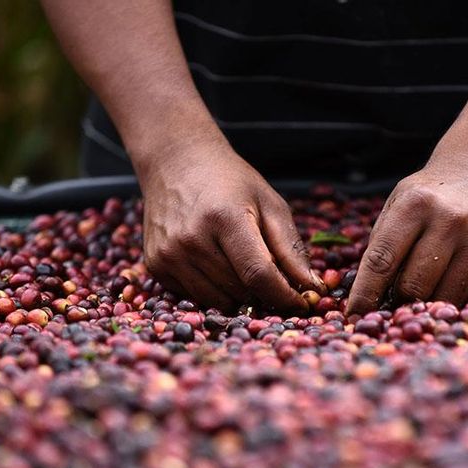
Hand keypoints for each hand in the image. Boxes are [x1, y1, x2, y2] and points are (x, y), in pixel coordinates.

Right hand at [138, 142, 323, 311]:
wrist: (176, 163)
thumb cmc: (230, 182)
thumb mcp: (269, 204)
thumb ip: (291, 248)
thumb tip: (312, 288)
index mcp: (224, 218)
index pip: (258, 274)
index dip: (284, 296)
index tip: (302, 304)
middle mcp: (191, 239)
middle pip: (240, 290)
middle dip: (264, 292)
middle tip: (272, 277)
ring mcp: (169, 254)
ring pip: (218, 300)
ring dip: (239, 294)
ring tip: (241, 264)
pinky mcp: (155, 265)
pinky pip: (195, 297)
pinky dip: (213, 290)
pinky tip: (214, 261)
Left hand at [346, 156, 467, 313]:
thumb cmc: (427, 198)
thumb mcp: (396, 206)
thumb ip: (381, 247)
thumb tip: (365, 301)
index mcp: (415, 205)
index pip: (382, 260)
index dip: (366, 294)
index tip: (354, 316)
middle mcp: (450, 220)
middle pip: (414, 286)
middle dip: (399, 301)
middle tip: (394, 302)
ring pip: (445, 298)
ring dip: (427, 306)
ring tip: (420, 298)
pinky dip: (455, 301)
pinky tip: (448, 287)